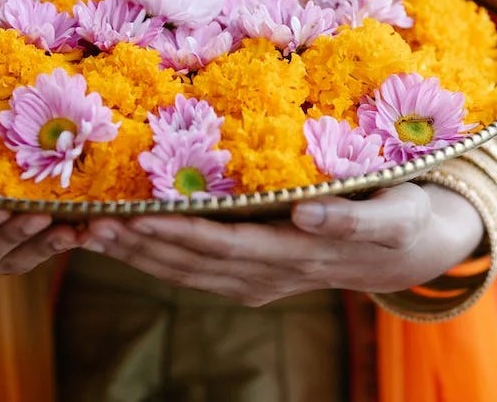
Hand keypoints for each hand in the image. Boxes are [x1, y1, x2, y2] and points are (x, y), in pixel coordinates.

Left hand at [80, 183, 482, 305]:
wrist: (407, 253)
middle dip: (140, 244)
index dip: (178, 233)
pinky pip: (195, 272)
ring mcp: (258, 282)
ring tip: (91, 231)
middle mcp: (270, 275)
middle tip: (90, 221)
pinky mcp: (252, 279)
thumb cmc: (402, 218)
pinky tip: (126, 241)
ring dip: (137, 255)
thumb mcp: (393, 216)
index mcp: (299, 254)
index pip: (225, 245)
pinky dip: (155, 258)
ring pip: (186, 272)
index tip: (136, 217)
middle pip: (192, 263)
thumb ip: (352, 220)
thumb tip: (305, 214)